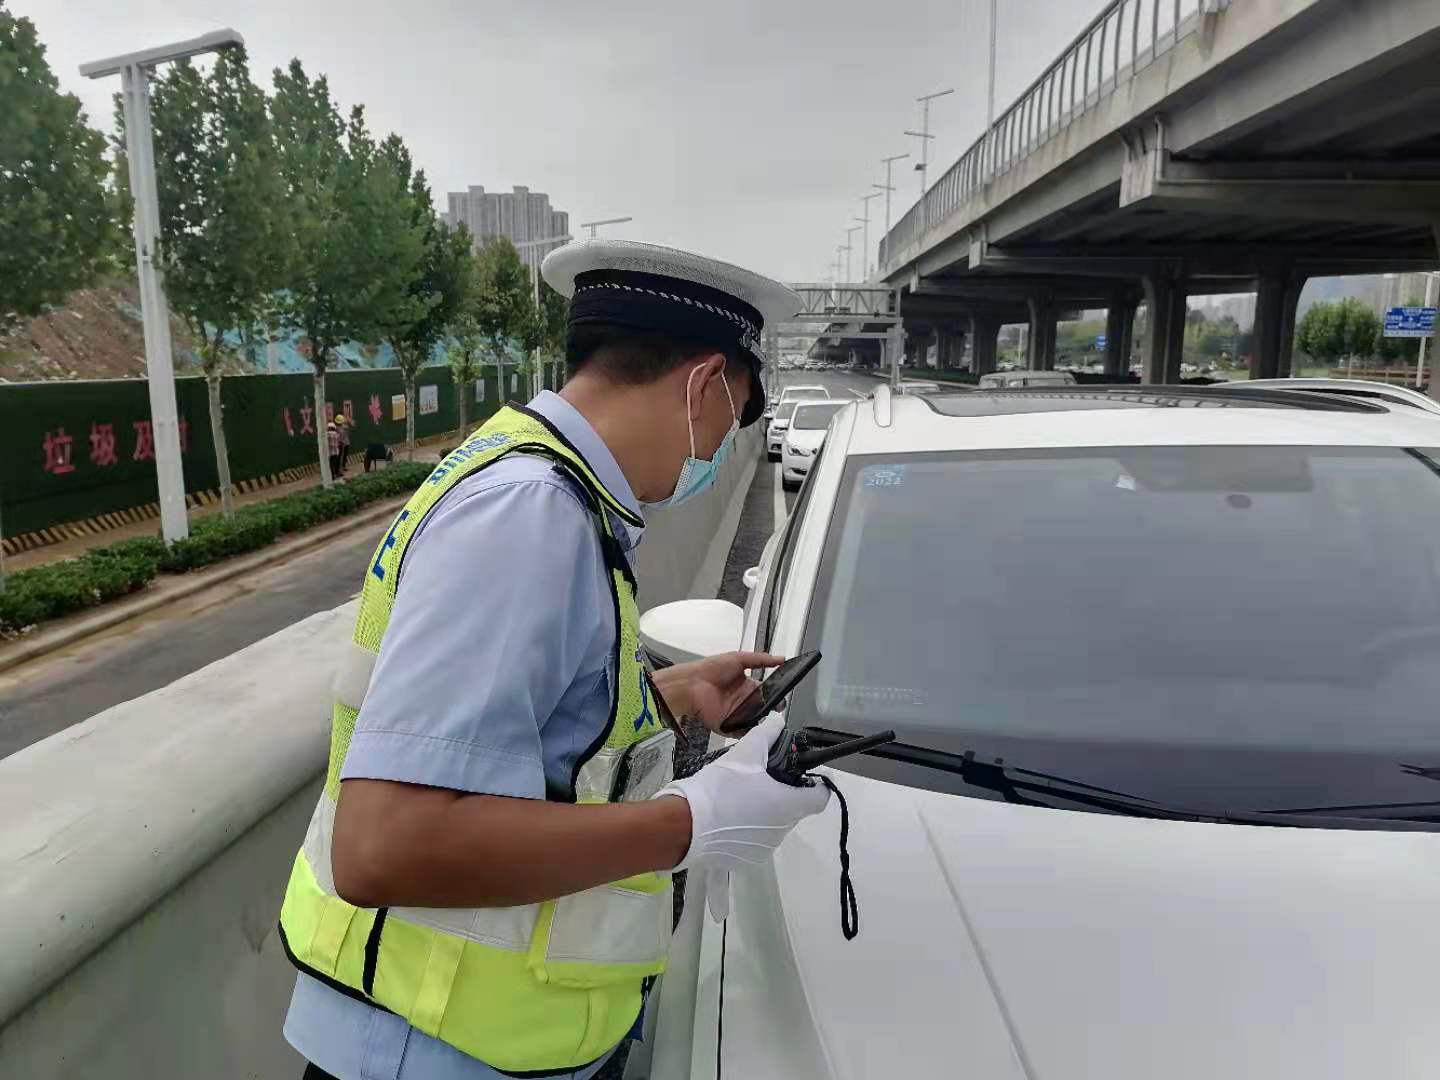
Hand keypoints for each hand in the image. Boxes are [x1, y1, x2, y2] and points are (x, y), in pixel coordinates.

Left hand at [651, 651, 784, 733]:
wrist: (691, 684)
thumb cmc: (711, 669)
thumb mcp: (739, 658)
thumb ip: (761, 659)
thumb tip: (781, 658)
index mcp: (746, 685)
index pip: (766, 692)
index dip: (776, 694)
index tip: (783, 695)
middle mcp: (742, 701)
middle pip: (763, 708)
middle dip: (772, 709)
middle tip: (778, 707)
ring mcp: (735, 714)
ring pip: (755, 721)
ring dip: (762, 720)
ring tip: (768, 716)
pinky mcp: (728, 726)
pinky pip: (741, 732)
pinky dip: (748, 733)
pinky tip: (754, 728)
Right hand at [655, 715, 829, 876]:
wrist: (686, 824)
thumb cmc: (720, 786)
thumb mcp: (744, 753)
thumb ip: (766, 733)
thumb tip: (779, 719)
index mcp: (788, 805)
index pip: (820, 798)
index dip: (815, 785)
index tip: (799, 775)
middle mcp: (783, 831)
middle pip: (794, 810)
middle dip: (782, 795)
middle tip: (759, 779)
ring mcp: (765, 849)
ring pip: (774, 826)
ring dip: (764, 813)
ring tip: (738, 798)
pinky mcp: (747, 860)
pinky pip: (756, 841)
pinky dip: (748, 830)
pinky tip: (727, 818)